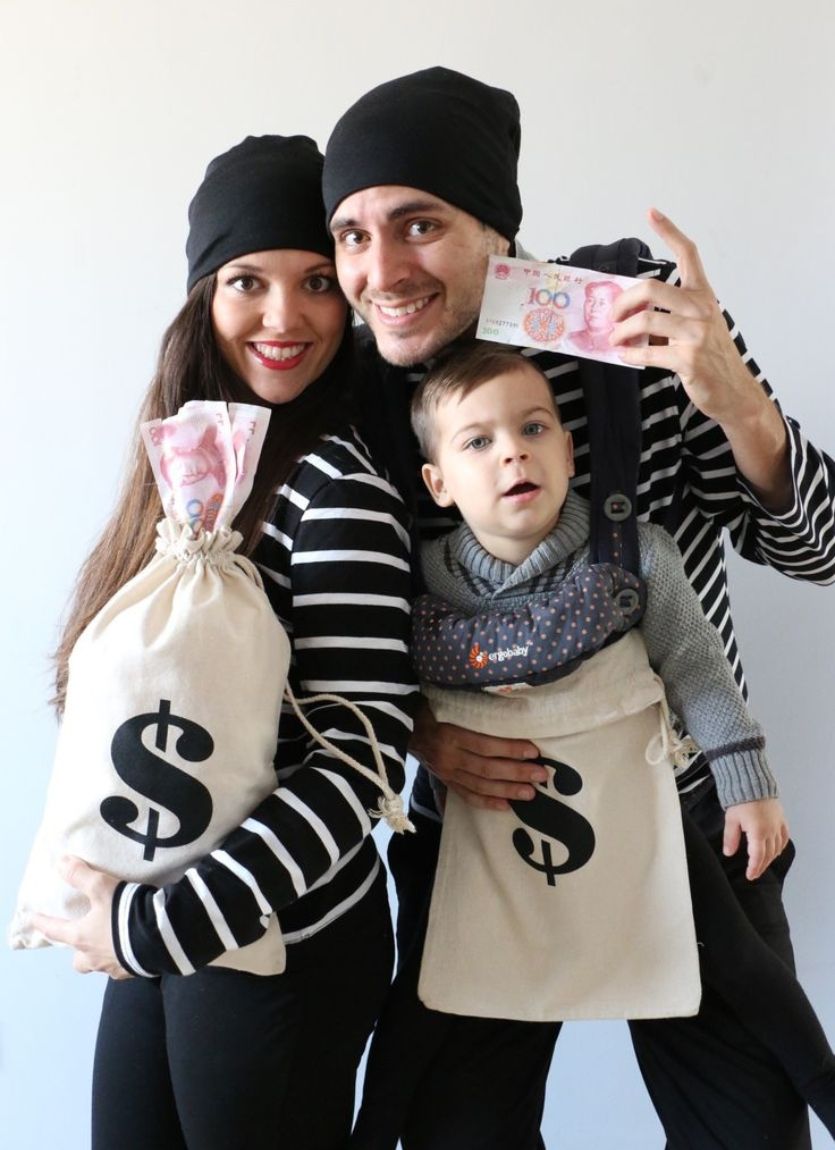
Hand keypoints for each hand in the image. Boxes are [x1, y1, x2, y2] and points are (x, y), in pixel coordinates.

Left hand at [31, 857, 130, 978]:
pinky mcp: (132, 971)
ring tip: (111, 942)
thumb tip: (60, 862)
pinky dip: (122, 959)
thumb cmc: (124, 913)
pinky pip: (121, 968)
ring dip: (100, 956)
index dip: (42, 923)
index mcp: (82, 937)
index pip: (55, 931)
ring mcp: (113, 967)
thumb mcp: (102, 888)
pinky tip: (132, 948)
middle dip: (78, 952)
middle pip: (78, 961)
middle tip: (84, 938)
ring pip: (99, 965)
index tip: (32, 919)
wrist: (158, 936)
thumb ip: (81, 875)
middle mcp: (93, 956)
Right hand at [411, 698, 546, 810]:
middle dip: (516, 773)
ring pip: (480, 785)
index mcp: (450, 734)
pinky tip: (506, 806)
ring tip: (530, 793)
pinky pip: (467, 796)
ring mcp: (446, 772)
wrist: (405, 727)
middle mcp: (448, 757)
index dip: (510, 749)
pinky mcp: (446, 782)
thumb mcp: (450, 705)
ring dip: (507, 790)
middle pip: (487, 768)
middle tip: (541, 775)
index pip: (485, 745)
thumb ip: (474, 711)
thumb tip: (510, 709)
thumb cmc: (433, 710)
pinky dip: (486, 802)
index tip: (533, 751)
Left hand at [610, 208, 789, 507]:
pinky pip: (648, 353)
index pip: (689, 254)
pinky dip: (630, 354)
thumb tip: (627, 312)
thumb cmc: (710, 356)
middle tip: (612, 315)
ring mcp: (696, 334)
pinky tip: (623, 356)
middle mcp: (701, 309)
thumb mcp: (698, 326)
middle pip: (652, 288)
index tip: (651, 212)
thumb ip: (670, 314)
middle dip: (623, 301)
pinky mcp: (689, 360)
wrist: (732, 390)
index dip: (670, 231)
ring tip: (614, 339)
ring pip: (646, 321)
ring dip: (621, 331)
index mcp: (703, 296)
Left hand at [722, 798, 789, 880]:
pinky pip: (784, 837)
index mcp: (758, 832)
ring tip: (762, 865)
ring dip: (770, 858)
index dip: (754, 868)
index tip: (750, 876)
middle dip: (761, 866)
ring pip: (777, 848)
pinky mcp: (782, 819)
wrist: (753, 782)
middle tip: (754, 874)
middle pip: (768, 855)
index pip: (758, 856)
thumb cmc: (739, 800)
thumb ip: (730, 838)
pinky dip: (780, 847)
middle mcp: (771, 831)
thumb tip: (729, 854)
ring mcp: (778, 825)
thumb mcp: (731, 819)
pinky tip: (776, 851)